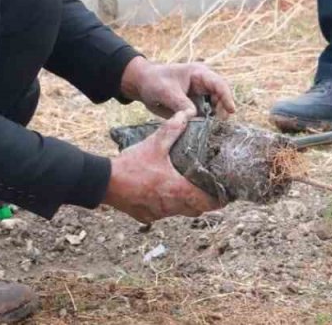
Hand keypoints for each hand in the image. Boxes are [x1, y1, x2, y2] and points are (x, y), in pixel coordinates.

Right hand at [101, 112, 221, 222]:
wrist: (106, 182)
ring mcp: (158, 214)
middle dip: (204, 202)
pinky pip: (163, 214)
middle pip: (196, 210)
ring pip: (180, 213)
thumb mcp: (154, 145)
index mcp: (178, 190)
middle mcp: (171, 206)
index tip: (226, 194)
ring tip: (186, 190)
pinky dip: (167, 206)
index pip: (208, 202)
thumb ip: (172, 130)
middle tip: (208, 190)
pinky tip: (162, 194)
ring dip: (185, 204)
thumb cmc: (132, 165)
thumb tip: (186, 114)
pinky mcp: (147, 217)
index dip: (219, 199)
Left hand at [119, 57, 235, 119]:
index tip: (231, 110)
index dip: (227, 97)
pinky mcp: (195, 106)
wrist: (142, 84)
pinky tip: (203, 131)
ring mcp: (200, 95)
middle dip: (222, 110)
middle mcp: (204, 84)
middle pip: (221, 97)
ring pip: (215, 108)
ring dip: (215, 118)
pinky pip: (205, 115)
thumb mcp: (166, 91)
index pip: (219, 84)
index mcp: (199, 74)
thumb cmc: (154, 81)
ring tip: (211, 129)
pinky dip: (206, 123)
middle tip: (218, 124)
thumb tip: (194, 116)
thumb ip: (181, 103)